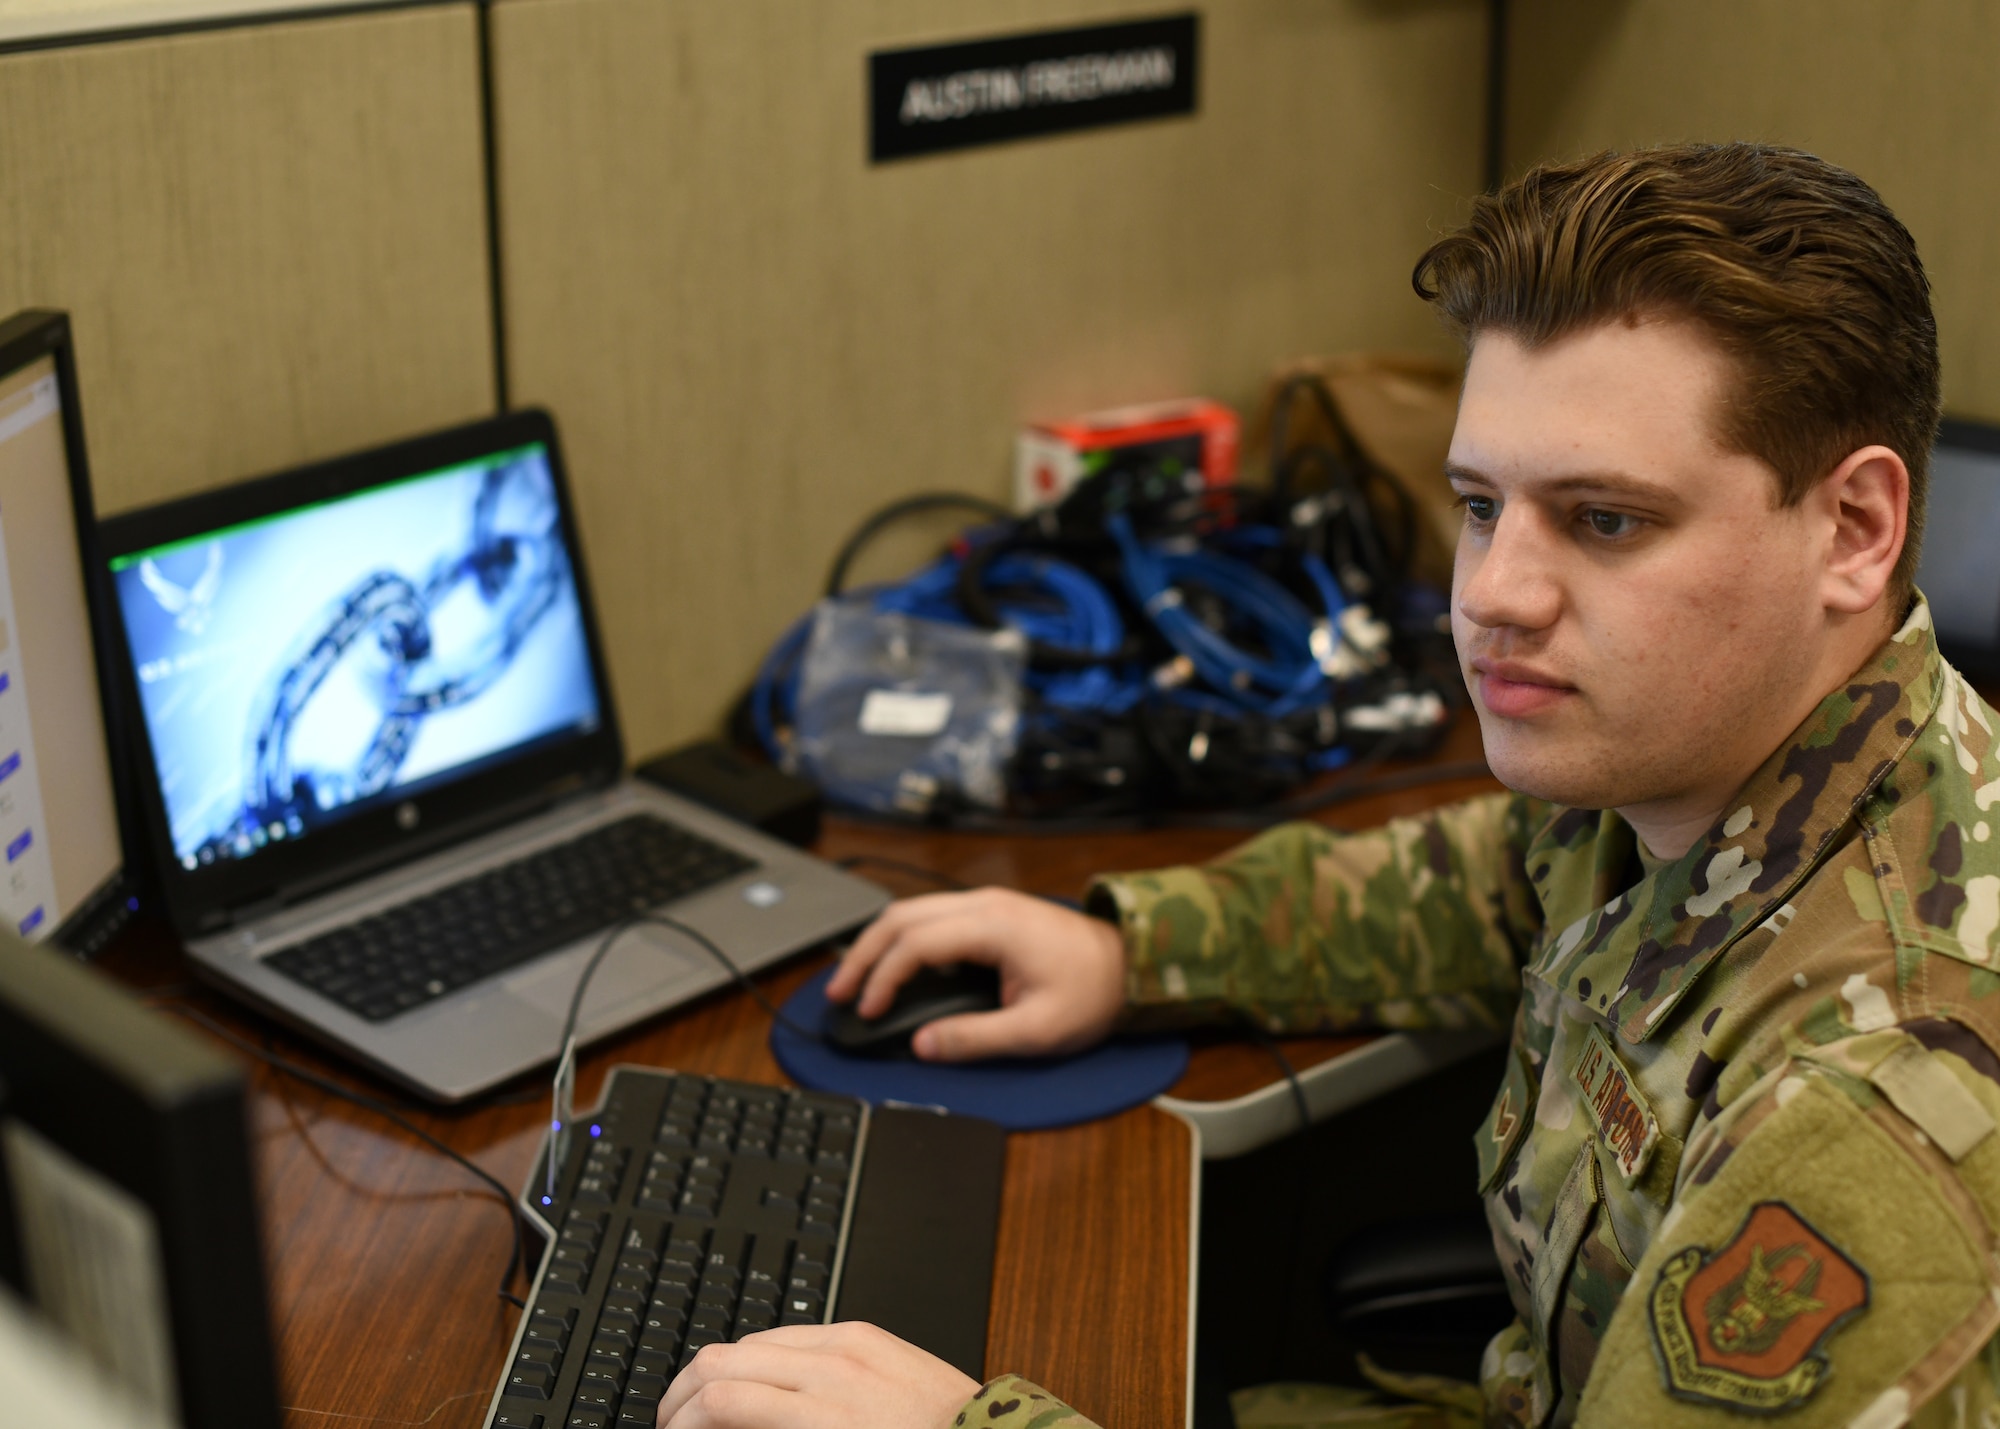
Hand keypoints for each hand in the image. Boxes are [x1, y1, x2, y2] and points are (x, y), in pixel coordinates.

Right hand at [656, 1322, 978, 1428]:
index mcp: (822, 1415)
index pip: (721, 1399)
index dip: (682, 1421)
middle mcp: (831, 1367)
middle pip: (723, 1358)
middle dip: (684, 1392)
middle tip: (672, 1423)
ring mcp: (849, 1342)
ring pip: (752, 1340)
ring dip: (718, 1371)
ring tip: (708, 1403)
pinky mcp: (865, 1332)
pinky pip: (793, 1333)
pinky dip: (761, 1356)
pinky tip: (758, 1382)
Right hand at [826, 888, 1125, 1061]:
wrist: (1133, 965)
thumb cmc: (1094, 993)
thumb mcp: (1036, 1029)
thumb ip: (975, 1039)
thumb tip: (924, 1044)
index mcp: (994, 925)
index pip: (915, 943)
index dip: (882, 977)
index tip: (867, 1009)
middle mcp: (985, 903)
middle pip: (901, 916)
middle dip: (863, 953)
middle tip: (839, 992)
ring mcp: (988, 903)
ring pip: (913, 911)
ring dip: (879, 942)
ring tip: (857, 981)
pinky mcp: (992, 912)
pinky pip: (933, 916)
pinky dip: (904, 939)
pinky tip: (896, 968)